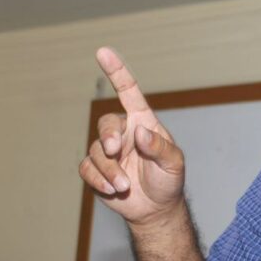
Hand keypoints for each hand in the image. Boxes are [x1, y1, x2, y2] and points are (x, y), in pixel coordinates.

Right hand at [78, 47, 184, 225]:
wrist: (156, 209)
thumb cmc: (168, 180)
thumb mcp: (173, 164)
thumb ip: (160, 147)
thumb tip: (140, 132)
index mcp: (142, 123)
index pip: (128, 93)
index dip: (116, 72)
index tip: (103, 52)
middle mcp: (123, 133)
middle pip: (105, 123)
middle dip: (107, 136)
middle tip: (114, 151)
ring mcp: (107, 152)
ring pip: (96, 152)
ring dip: (109, 169)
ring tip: (125, 185)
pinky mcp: (96, 170)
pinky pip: (87, 169)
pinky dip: (97, 179)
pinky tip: (113, 190)